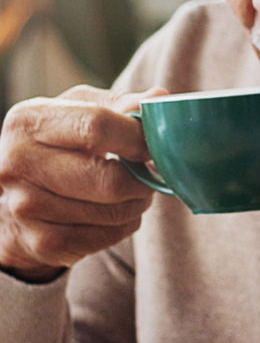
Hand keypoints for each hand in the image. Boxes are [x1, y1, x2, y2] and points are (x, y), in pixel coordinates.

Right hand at [0, 85, 165, 279]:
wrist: (16, 193)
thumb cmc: (59, 143)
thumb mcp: (80, 110)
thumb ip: (121, 105)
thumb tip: (159, 100)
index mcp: (28, 121)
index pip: (97, 126)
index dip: (138, 138)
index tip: (155, 145)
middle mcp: (18, 163)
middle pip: (109, 180)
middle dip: (143, 180)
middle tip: (151, 174)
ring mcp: (25, 206)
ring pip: (113, 213)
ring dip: (137, 204)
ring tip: (132, 191)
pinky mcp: (41, 241)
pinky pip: (107, 237)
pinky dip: (124, 226)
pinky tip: (114, 212)